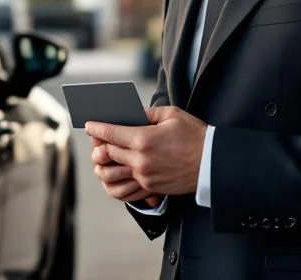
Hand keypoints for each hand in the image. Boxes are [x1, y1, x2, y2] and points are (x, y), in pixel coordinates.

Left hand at [86, 106, 206, 195]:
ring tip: (103, 157)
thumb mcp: (172, 115)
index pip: (111, 133)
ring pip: (113, 173)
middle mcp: (140, 161)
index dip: (97, 128)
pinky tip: (116, 172)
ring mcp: (144, 176)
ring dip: (104, 164)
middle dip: (99, 144)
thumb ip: (148, 113)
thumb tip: (132, 115)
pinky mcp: (150, 188)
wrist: (211, 163)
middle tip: (97, 138)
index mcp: (144, 139)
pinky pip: (126, 187)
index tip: (89, 125)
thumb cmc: (194, 136)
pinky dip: (117, 179)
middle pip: (108, 153)